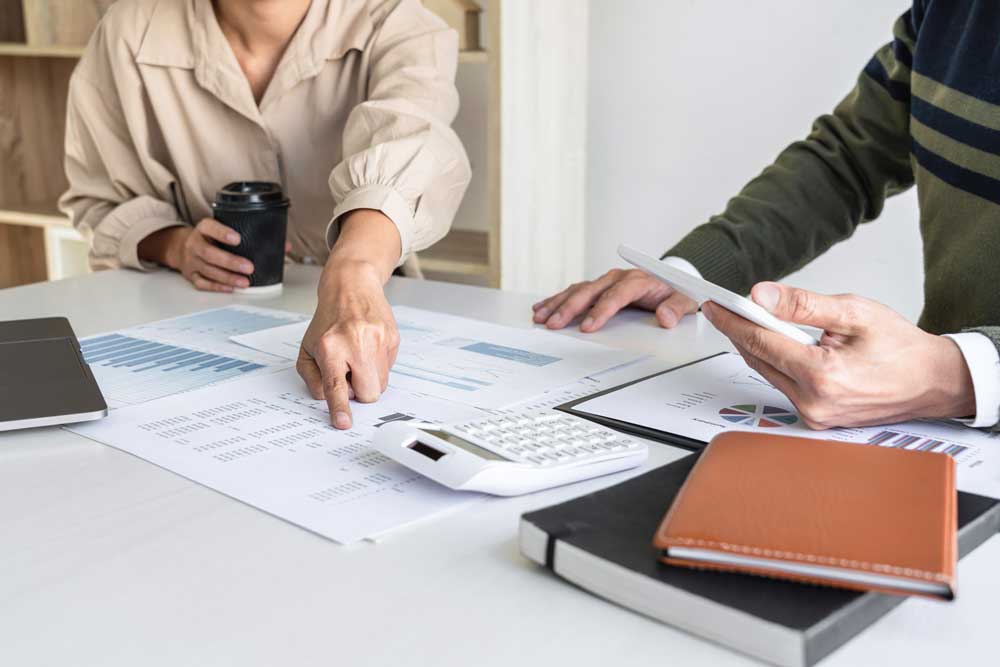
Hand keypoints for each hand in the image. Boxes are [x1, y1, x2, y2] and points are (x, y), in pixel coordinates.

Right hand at [139, 219, 252, 291]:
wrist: (180, 247)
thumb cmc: (208, 238)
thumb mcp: (218, 228)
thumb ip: (240, 231)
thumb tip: (277, 242)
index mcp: (202, 229)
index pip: (210, 227)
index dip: (222, 233)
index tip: (237, 239)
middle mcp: (194, 244)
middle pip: (209, 253)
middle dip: (230, 262)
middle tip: (249, 267)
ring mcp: (191, 261)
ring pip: (208, 270)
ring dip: (228, 278)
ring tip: (244, 282)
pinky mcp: (191, 275)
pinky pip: (202, 283)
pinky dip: (217, 287)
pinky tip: (230, 288)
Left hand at [296, 261, 399, 429]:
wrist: (352, 287)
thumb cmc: (328, 321)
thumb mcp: (307, 349)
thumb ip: (312, 378)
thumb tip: (329, 398)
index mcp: (330, 346)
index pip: (336, 385)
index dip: (341, 407)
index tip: (344, 423)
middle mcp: (356, 343)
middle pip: (368, 393)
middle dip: (360, 391)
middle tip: (350, 373)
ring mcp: (378, 340)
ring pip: (381, 384)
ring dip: (369, 378)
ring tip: (359, 357)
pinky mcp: (393, 338)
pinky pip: (389, 369)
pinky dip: (378, 364)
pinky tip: (369, 347)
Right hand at [532, 268, 697, 331]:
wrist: (671, 281)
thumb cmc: (675, 292)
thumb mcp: (684, 300)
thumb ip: (675, 308)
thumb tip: (665, 318)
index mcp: (638, 280)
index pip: (617, 295)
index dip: (601, 311)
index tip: (588, 327)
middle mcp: (618, 277)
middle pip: (590, 292)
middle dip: (570, 308)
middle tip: (554, 324)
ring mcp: (606, 281)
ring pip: (578, 290)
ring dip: (558, 304)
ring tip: (541, 317)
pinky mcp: (598, 287)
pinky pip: (575, 291)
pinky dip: (557, 299)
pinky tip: (542, 307)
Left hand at [702, 282, 975, 428]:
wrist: (935, 382)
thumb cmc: (903, 348)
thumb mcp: (855, 312)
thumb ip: (803, 304)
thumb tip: (761, 296)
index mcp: (822, 376)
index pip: (760, 342)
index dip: (732, 320)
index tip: (714, 304)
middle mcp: (813, 403)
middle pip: (758, 359)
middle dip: (739, 331)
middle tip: (723, 307)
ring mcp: (814, 416)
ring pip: (768, 373)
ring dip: (755, 346)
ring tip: (745, 319)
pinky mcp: (816, 419)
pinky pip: (782, 385)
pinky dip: (774, 362)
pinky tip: (772, 342)